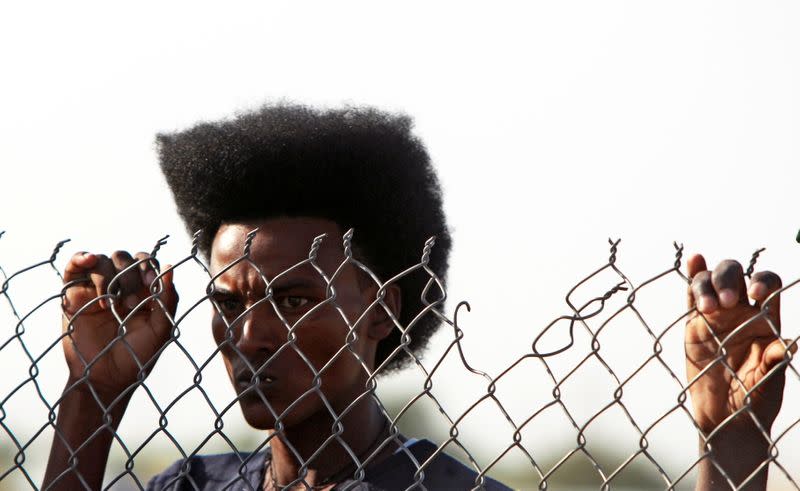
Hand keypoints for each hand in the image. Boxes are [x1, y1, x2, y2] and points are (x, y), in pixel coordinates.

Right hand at [61, 250, 177, 398]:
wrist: (105, 379)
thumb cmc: (137, 357)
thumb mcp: (161, 330)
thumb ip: (168, 300)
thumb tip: (170, 267)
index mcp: (143, 291)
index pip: (145, 262)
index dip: (147, 267)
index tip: (149, 285)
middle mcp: (120, 286)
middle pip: (124, 258)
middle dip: (129, 276)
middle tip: (128, 304)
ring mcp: (96, 289)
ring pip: (102, 260)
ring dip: (108, 277)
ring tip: (108, 305)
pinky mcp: (74, 294)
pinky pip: (74, 266)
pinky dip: (80, 258)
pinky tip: (89, 260)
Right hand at [685, 254, 790, 434]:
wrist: (726, 419)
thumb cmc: (754, 402)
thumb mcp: (769, 384)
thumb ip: (774, 363)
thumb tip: (788, 345)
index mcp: (766, 320)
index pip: (768, 286)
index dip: (762, 282)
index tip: (754, 296)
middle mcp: (741, 312)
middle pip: (736, 275)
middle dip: (730, 280)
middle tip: (727, 304)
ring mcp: (715, 315)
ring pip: (711, 281)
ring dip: (708, 284)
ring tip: (708, 307)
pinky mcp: (693, 324)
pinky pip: (691, 294)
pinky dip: (692, 275)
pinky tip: (694, 260)